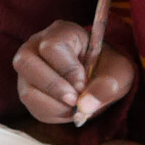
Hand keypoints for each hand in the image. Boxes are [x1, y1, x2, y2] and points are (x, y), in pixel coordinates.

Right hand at [14, 20, 136, 125]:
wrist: (101, 78)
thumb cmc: (108, 68)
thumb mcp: (119, 72)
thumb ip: (107, 85)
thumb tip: (85, 105)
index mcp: (61, 32)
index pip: (51, 47)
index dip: (67, 70)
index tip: (83, 86)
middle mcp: (35, 46)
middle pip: (25, 63)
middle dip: (52, 87)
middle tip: (74, 101)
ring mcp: (28, 69)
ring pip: (26, 90)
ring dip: (53, 105)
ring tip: (75, 107)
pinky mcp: (27, 89)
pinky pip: (31, 106)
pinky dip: (52, 113)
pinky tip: (68, 109)